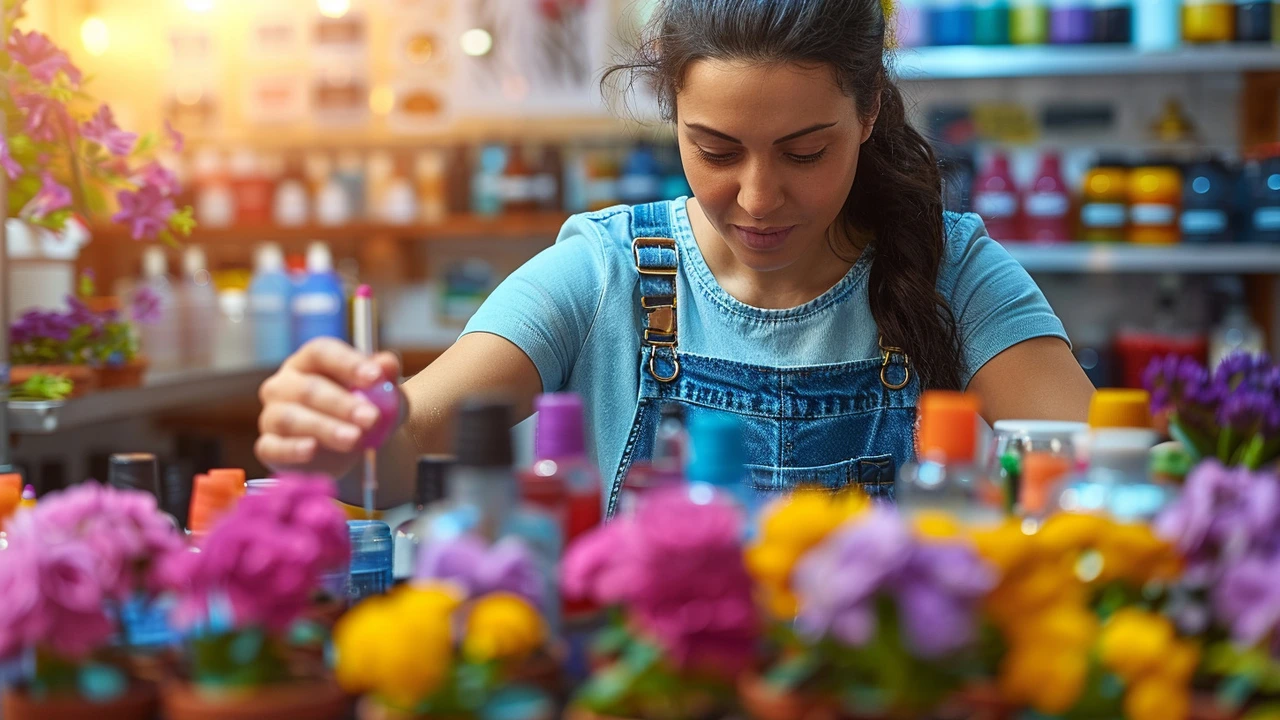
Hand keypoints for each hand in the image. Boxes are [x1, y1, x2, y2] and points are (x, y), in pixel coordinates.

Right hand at [255, 338, 403, 477]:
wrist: (349, 450)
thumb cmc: (361, 410)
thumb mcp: (380, 394)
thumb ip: (384, 377)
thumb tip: (388, 363)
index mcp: (310, 361)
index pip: (322, 352)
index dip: (348, 363)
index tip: (376, 378)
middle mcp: (285, 384)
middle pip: (308, 388)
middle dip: (342, 404)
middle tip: (371, 418)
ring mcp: (272, 414)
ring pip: (291, 418)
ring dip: (324, 428)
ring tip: (353, 438)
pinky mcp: (269, 446)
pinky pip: (273, 446)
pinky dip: (292, 449)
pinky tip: (311, 450)